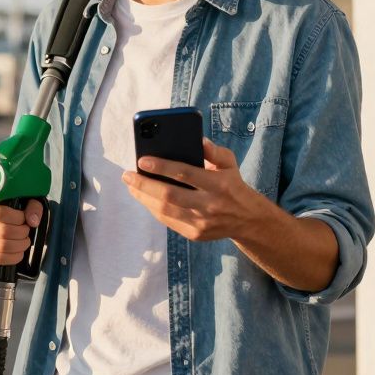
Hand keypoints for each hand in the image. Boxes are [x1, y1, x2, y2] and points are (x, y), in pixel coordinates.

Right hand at [0, 196, 41, 265]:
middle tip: (26, 233)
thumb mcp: (25, 202)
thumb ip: (32, 207)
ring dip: (19, 246)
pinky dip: (12, 258)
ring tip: (24, 242)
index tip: (24, 220)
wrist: (1, 226)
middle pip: (2, 231)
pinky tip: (18, 253)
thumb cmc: (12, 212)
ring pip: (0, 246)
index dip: (17, 219)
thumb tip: (32, 221)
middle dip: (21, 234)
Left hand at [123, 138, 263, 241]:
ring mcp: (202, 222)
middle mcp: (209, 205)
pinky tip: (144, 197)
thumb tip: (197, 140)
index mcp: (218, 183)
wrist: (247, 220)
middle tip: (127, 175)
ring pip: (165, 211)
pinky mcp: (195, 234)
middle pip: (170, 195)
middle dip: (144, 185)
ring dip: (144, 198)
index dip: (161, 167)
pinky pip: (168, 221)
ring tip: (131, 185)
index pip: (185, 173)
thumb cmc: (232, 184)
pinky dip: (153, 209)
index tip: (141, 160)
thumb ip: (214, 151)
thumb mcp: (229, 164)